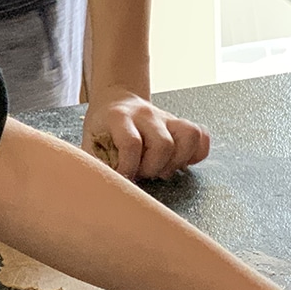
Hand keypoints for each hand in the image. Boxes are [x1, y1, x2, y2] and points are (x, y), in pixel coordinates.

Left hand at [82, 90, 210, 180]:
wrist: (115, 101)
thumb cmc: (101, 130)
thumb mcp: (89, 143)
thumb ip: (95, 163)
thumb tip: (101, 188)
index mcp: (119, 117)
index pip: (132, 144)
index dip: (128, 168)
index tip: (123, 178)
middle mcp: (146, 114)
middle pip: (164, 145)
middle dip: (154, 168)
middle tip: (142, 173)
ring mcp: (166, 117)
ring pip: (188, 137)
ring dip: (177, 161)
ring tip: (162, 169)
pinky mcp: (179, 124)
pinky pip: (201, 136)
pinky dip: (196, 154)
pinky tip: (180, 163)